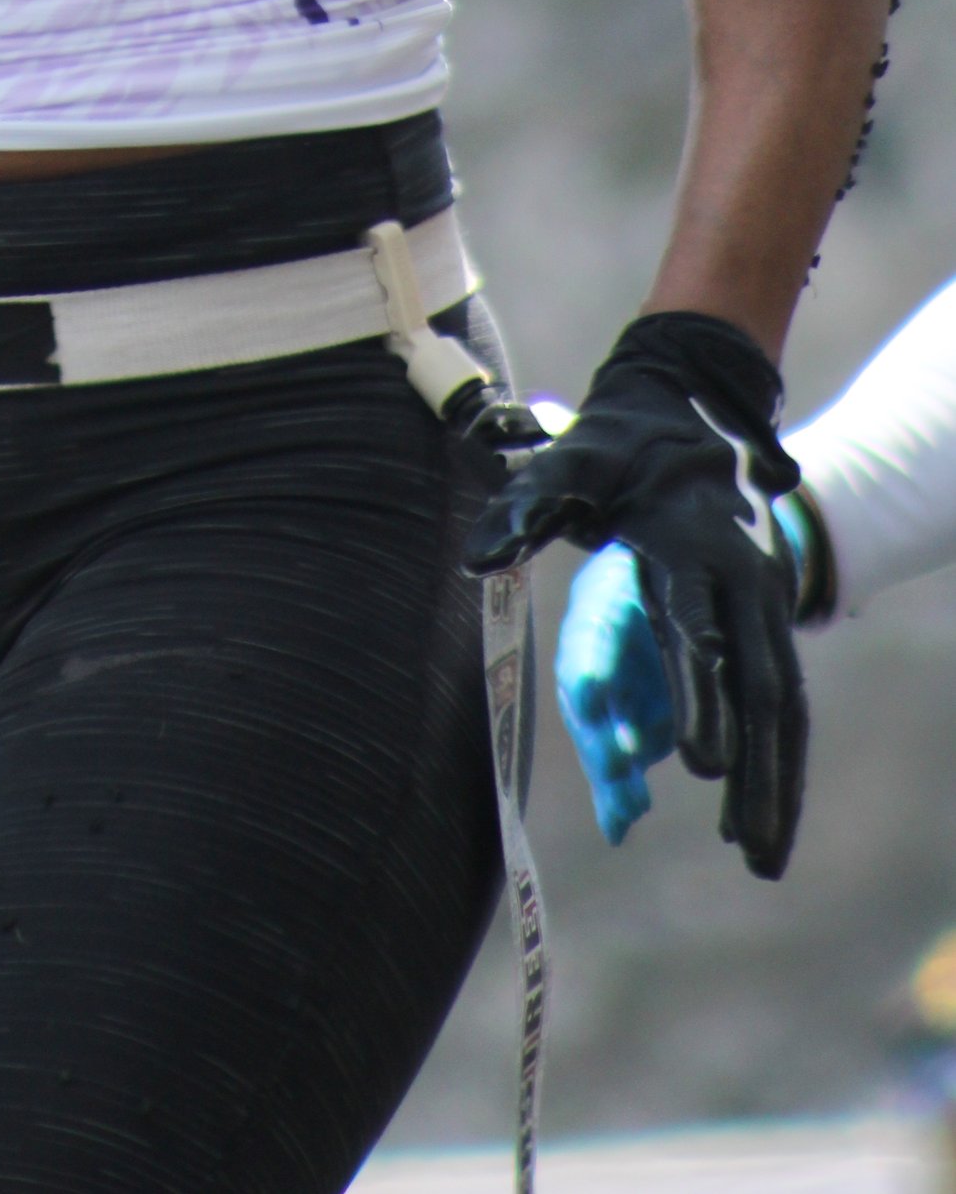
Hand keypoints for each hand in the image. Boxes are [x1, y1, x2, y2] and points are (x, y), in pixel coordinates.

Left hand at [467, 310, 806, 878]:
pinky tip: (762, 820)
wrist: (699, 406)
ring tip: (762, 855)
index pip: (692, 629)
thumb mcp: (574, 460)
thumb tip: (479, 556)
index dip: (697, 693)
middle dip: (751, 764)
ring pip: (778, 703)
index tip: (697, 759)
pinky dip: (778, 760)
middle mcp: (738, 579)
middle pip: (753, 682)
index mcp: (687, 545)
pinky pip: (782, 700)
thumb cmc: (625, 445)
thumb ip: (529, 506)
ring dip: (773, 780)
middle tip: (746, 840)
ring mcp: (764, 602)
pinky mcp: (771, 621)